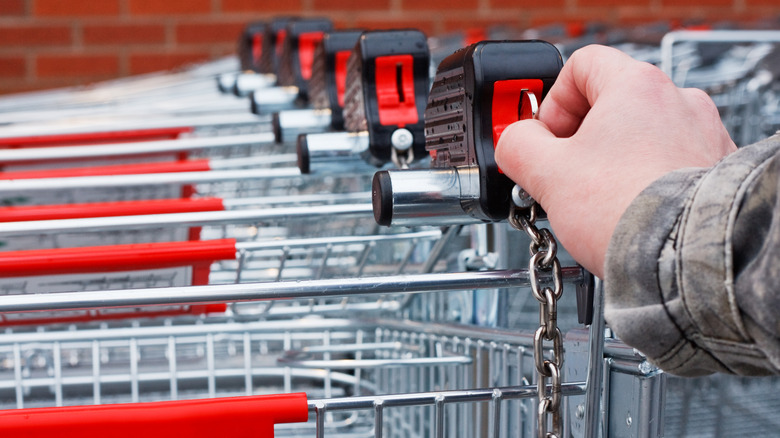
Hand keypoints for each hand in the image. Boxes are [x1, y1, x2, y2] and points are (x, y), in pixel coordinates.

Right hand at [495, 45, 736, 277]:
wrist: (686, 257)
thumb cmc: (627, 211)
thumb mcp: (546, 175)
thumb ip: (517, 146)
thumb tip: (514, 143)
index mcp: (636, 86)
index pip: (581, 66)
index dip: (552, 102)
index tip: (545, 138)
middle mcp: (677, 101)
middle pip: (610, 104)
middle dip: (578, 140)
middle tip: (563, 176)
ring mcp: (702, 135)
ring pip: (638, 136)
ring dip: (610, 162)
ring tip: (597, 201)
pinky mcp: (714, 171)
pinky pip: (666, 163)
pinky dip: (643, 181)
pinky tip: (628, 211)